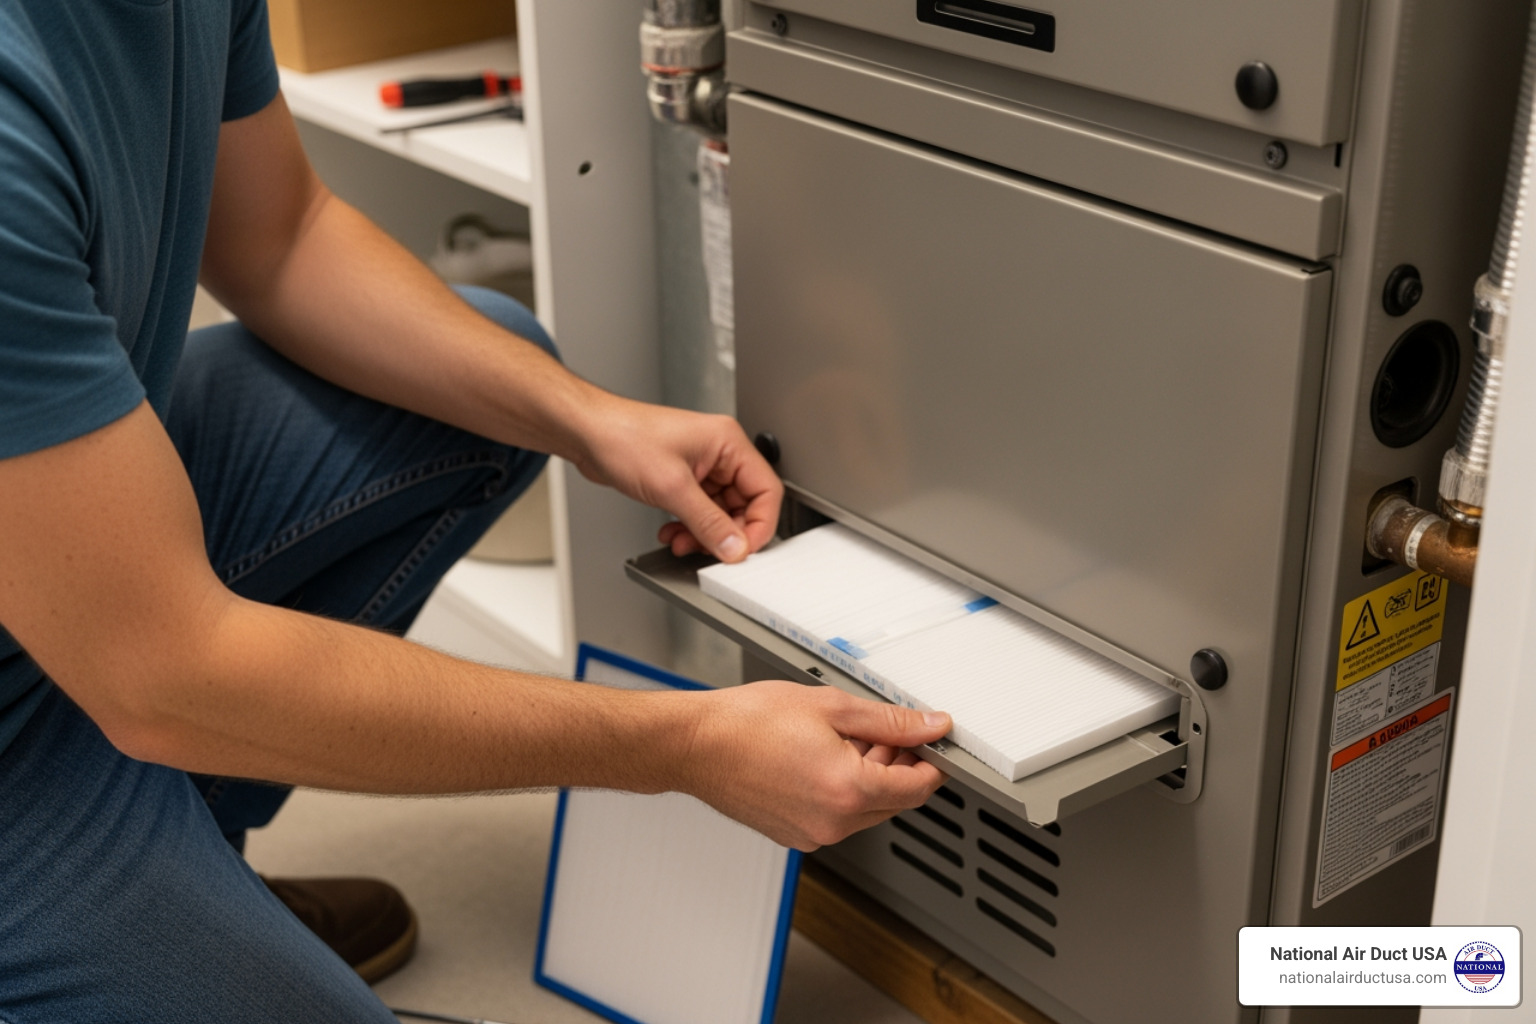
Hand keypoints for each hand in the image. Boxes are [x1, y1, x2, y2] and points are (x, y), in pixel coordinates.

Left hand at [573, 397, 780, 562]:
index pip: (766, 490)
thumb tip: (734, 547)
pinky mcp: (684, 480)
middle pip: (745, 505)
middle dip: (725, 532)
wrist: (588, 434)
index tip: (743, 549)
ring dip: (703, 533)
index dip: (759, 525)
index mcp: (728, 443)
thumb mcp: (672, 487)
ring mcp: (702, 467)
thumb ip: (708, 522)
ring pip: (720, 513)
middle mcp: (719, 454)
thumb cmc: (624, 437)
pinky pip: (700, 512)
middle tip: (708, 549)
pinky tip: (671, 532)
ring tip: (682, 542)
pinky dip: (689, 528)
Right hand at [681, 681, 950, 850]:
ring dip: (869, 780)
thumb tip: (930, 727)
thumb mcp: (831, 706)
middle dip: (897, 768)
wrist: (697, 745)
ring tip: (842, 741)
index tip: (932, 745)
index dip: (931, 764)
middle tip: (880, 732)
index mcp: (848, 790)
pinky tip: (821, 760)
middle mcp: (833, 822)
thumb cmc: (748, 722)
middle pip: (894, 803)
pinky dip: (841, 793)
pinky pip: (837, 819)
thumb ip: (890, 721)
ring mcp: (812, 834)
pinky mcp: (794, 836)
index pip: (917, 789)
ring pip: (866, 812)